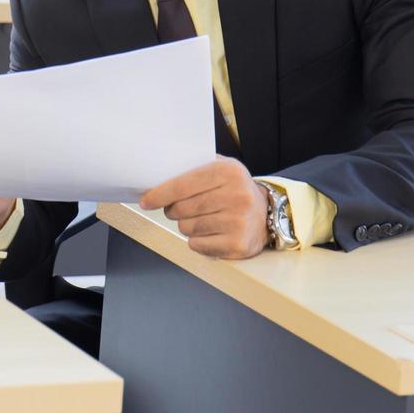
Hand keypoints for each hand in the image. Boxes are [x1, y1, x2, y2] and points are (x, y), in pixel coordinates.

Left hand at [140, 156, 268, 258]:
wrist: (267, 213)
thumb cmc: (234, 189)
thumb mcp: (221, 167)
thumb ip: (193, 167)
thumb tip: (156, 176)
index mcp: (229, 172)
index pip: (182, 185)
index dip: (159, 194)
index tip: (146, 201)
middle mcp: (237, 196)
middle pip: (182, 208)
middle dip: (173, 210)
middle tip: (178, 209)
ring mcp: (238, 222)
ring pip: (188, 228)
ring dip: (186, 225)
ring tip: (201, 219)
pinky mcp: (238, 244)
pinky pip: (197, 245)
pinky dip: (197, 240)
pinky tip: (210, 232)